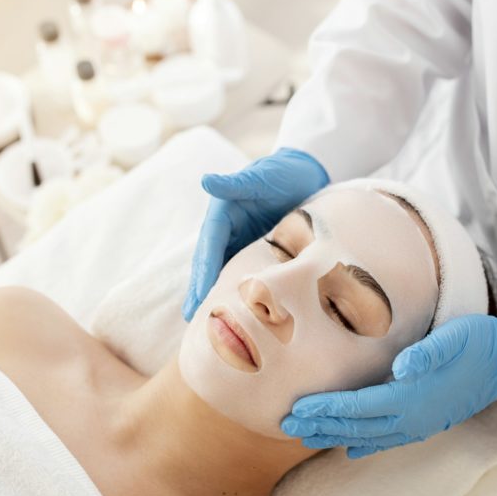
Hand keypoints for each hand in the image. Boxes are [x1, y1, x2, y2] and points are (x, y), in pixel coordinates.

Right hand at [182, 148, 328, 320]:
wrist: (305, 173)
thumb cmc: (282, 172)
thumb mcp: (261, 176)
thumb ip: (235, 183)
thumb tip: (206, 180)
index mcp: (222, 214)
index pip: (209, 245)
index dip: (204, 270)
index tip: (201, 292)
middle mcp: (226, 231)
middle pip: (209, 263)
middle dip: (199, 289)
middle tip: (191, 317)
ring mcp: (239, 242)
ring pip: (222, 272)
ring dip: (213, 295)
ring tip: (205, 323)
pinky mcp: (255, 250)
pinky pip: (242, 272)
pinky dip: (235, 291)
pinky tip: (236, 312)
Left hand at [280, 314, 496, 458]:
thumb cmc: (479, 342)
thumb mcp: (454, 338)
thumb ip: (426, 353)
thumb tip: (401, 367)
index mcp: (412, 396)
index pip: (358, 407)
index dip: (325, 409)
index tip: (296, 410)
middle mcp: (413, 417)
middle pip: (355, 426)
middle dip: (319, 426)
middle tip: (283, 426)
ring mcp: (420, 424)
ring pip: (367, 436)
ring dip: (334, 436)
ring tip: (304, 437)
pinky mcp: (427, 423)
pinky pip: (388, 440)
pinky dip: (365, 445)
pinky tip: (350, 450)